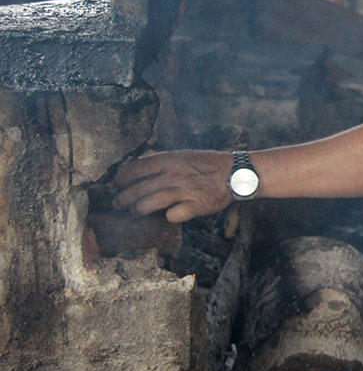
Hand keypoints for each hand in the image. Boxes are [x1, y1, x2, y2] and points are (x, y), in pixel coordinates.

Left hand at [112, 150, 232, 222]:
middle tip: (118, 203)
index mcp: (169, 160)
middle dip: (123, 199)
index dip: (120, 179)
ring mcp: (184, 191)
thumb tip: (138, 160)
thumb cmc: (209, 163)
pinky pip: (174, 215)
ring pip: (150, 203)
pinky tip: (168, 215)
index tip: (116, 185)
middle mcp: (174, 175)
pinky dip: (168, 217)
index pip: (134, 169)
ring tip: (134, 211)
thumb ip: (160, 156)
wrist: (237, 172)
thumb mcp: (183, 153)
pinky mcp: (196, 206)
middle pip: (138, 189)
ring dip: (138, 209)